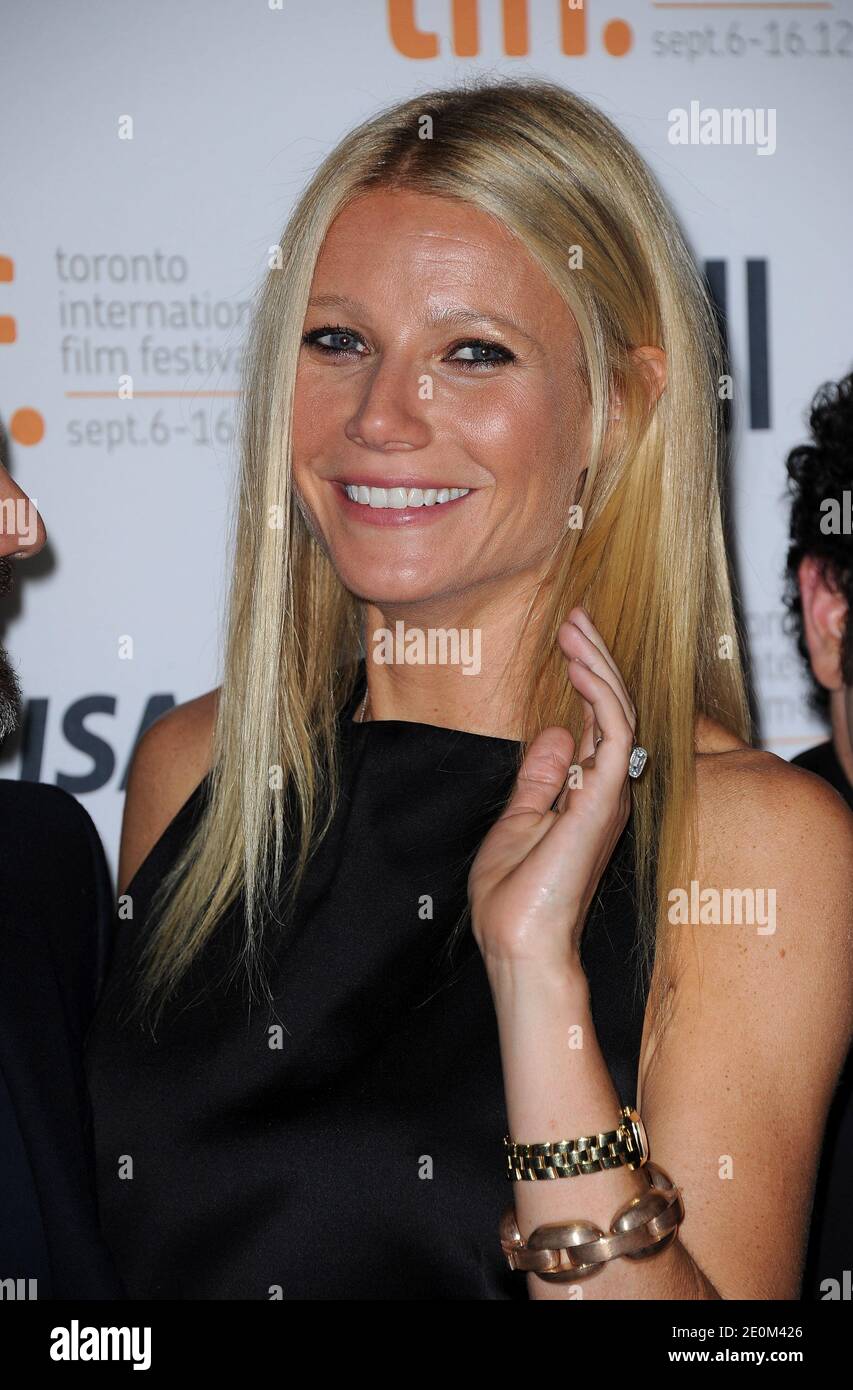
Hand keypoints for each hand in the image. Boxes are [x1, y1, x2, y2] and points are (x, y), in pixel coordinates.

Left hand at [468, 607, 636, 977]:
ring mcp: (609, 794)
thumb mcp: (518, 822)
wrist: (518, 944)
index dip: (586, 675)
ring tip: (575, 626)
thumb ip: (539, 779)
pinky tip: (578, 664)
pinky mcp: (605, 800)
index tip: (568, 634)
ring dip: (598, 664)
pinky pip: (615, 732)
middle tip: (576, 615)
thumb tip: (554, 734)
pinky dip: (600, 694)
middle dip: (595, 657)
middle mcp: (605, 790)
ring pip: (619, 712)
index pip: (595, 722)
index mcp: (586, 793)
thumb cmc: (514, 898)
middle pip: (611, 709)